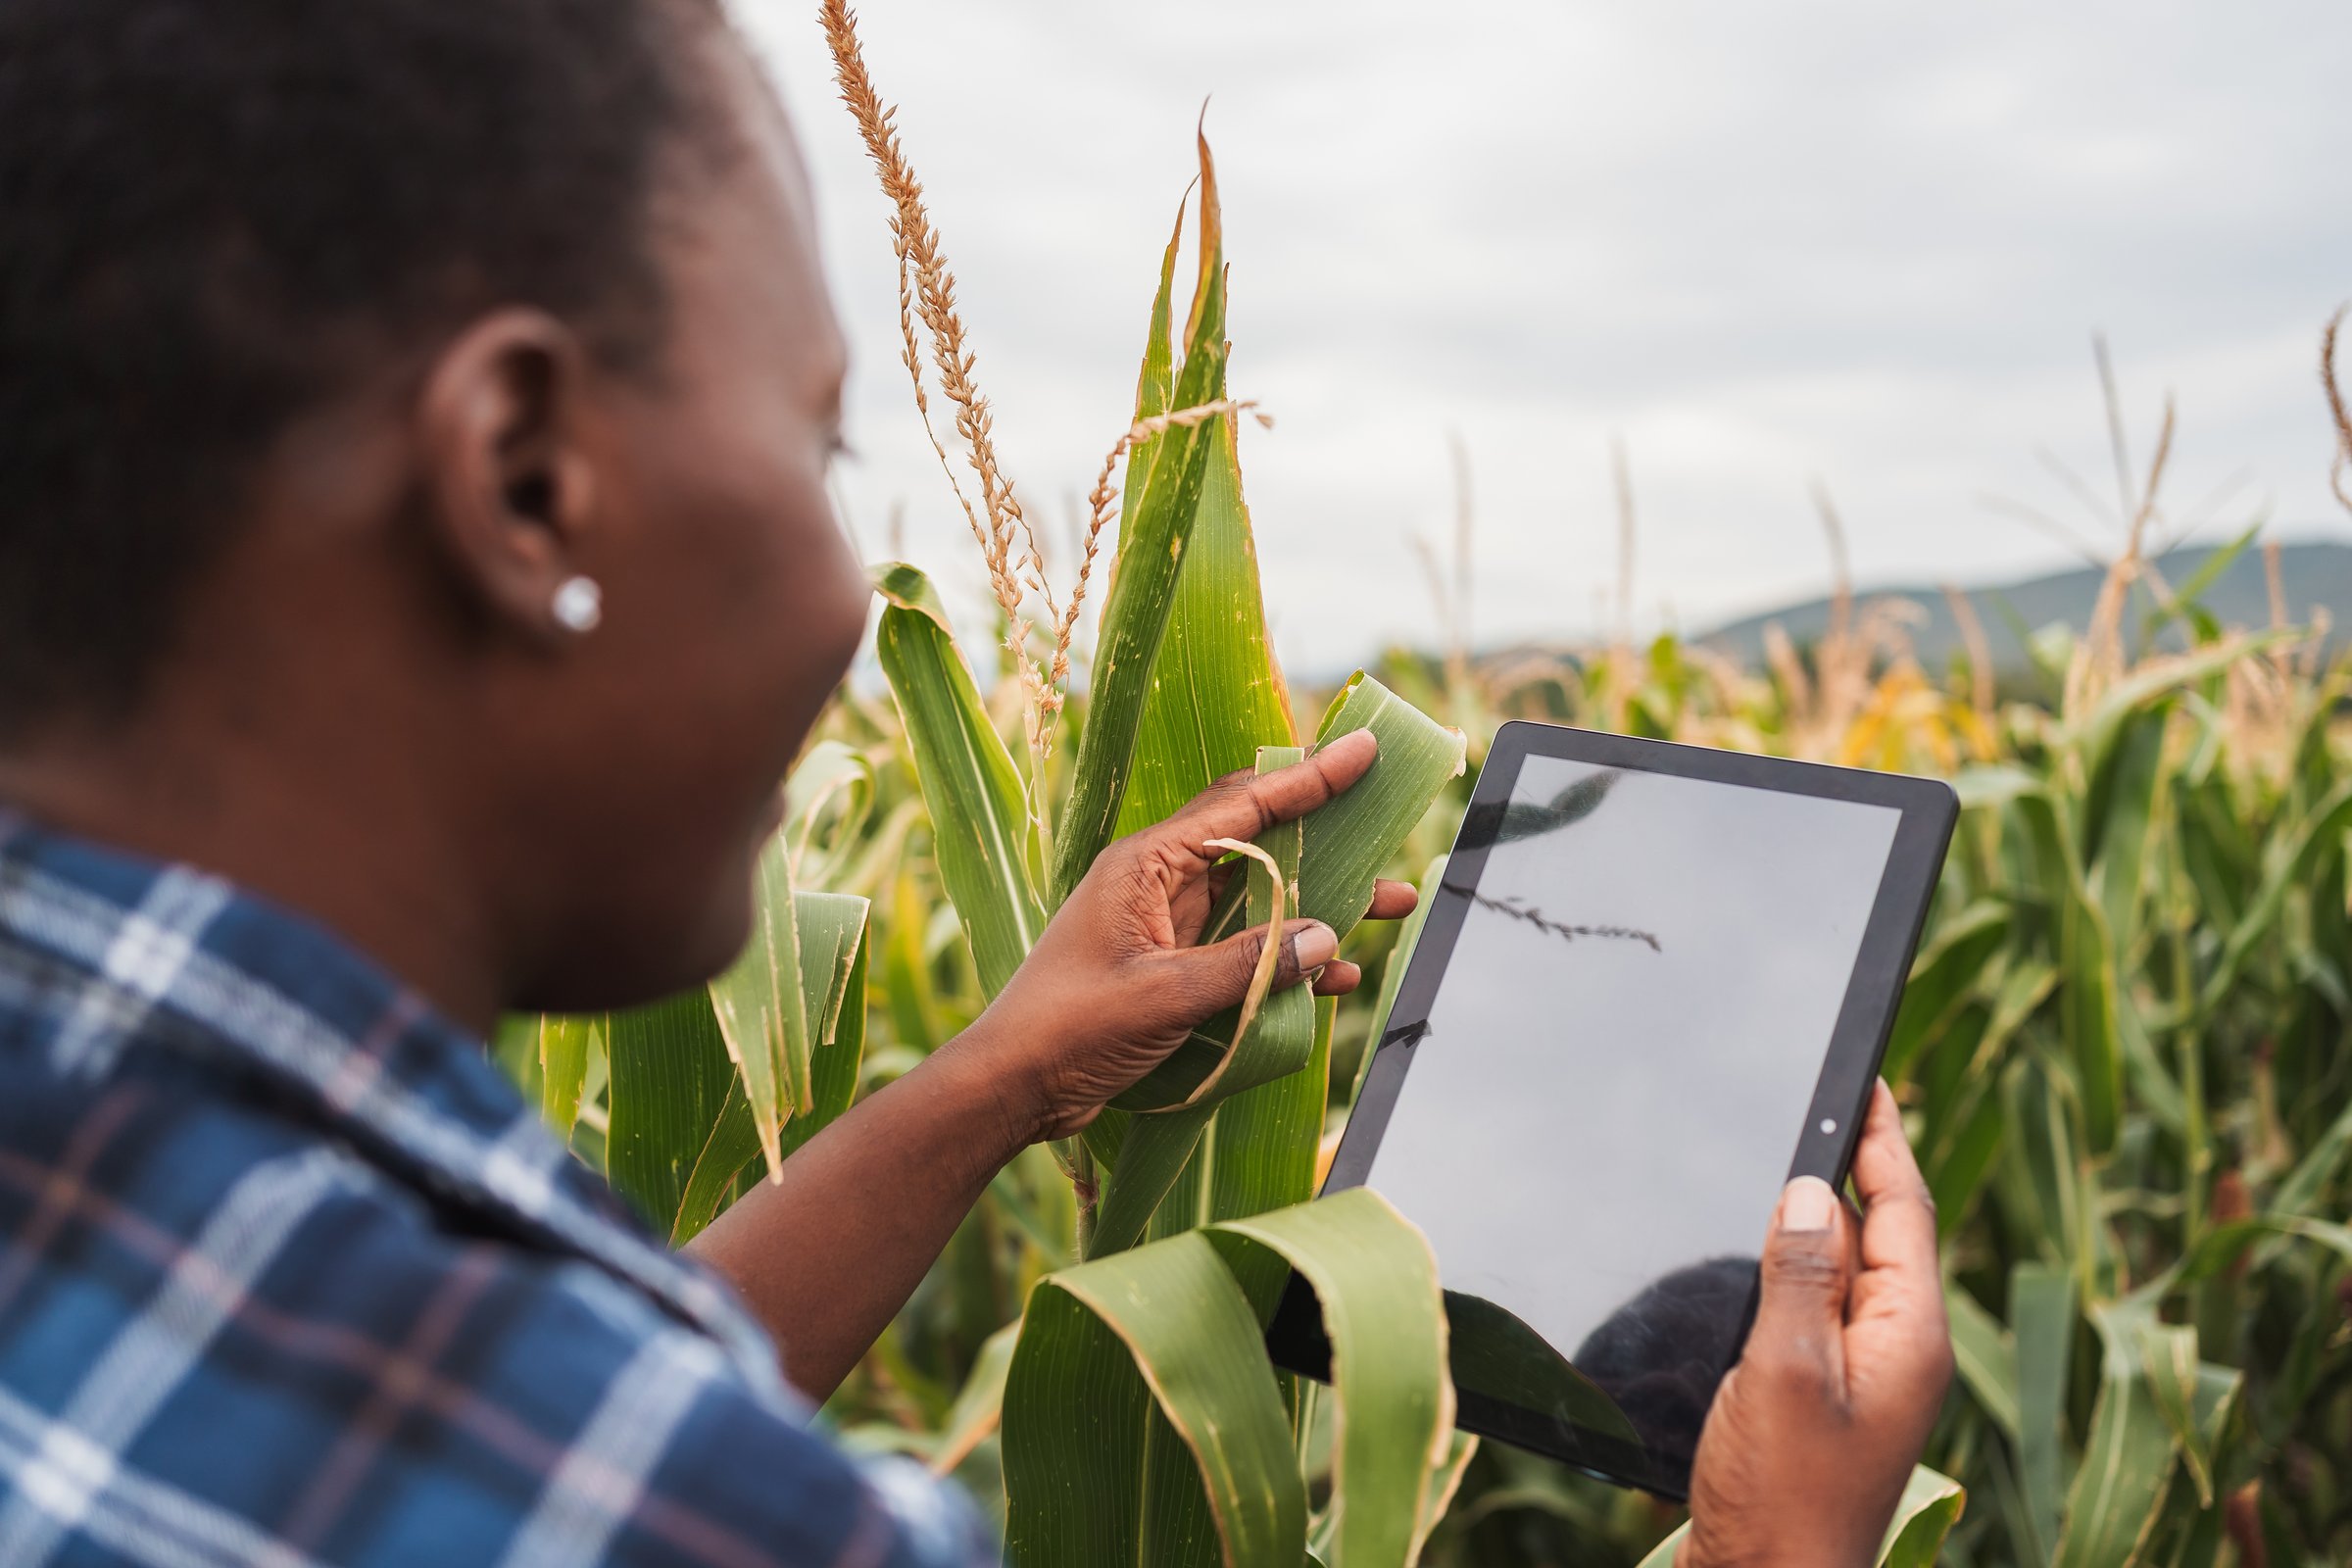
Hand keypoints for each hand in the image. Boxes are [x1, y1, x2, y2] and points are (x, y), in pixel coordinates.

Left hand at [968, 729, 1416, 1141]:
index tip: (1363, 750)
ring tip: (1389, 905)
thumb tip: (1325, 940)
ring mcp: (1167, 924)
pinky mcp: (1172, 965)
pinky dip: (1288, 960)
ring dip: (1320, 905)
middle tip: (1389, 826)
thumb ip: (1249, 965)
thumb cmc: (1070, 1028)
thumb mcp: (1166, 994)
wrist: (1013, 1084)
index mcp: (1147, 864)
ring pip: (1260, 898)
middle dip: (1328, 838)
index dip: (1309, 777)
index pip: (1243, 805)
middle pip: (1259, 843)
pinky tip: (1335, 978)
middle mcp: (1160, 882)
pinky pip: (1244, 949)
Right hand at [1680, 1081, 1953, 1567]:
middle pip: (1874, 1232)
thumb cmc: (1782, 1496)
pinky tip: (1752, 1259)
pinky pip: (1815, 1311)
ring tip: (1771, 1168)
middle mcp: (1898, 1350)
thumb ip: (1799, 1272)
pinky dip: (1787, 1272)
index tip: (1871, 1076)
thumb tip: (1813, 1190)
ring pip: (1839, 1271)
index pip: (1904, 1208)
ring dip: (1806, 1224)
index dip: (1884, 1138)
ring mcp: (1863, 1377)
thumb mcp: (1783, 1369)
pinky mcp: (1825, 1398)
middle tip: (1812, 1103)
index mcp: (1909, 1337)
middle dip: (1841, 1171)